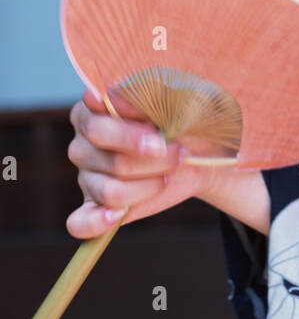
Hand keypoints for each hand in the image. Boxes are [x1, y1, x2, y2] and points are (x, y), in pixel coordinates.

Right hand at [66, 86, 218, 237]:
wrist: (198, 149)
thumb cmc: (181, 117)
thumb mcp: (172, 99)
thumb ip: (144, 96)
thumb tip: (112, 95)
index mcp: (92, 109)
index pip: (96, 122)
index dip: (130, 131)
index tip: (159, 129)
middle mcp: (82, 143)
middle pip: (110, 158)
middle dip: (151, 158)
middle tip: (179, 151)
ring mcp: (85, 176)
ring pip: (110, 190)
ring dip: (149, 184)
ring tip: (169, 174)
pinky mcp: (95, 205)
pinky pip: (80, 223)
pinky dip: (97, 222)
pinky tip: (118, 215)